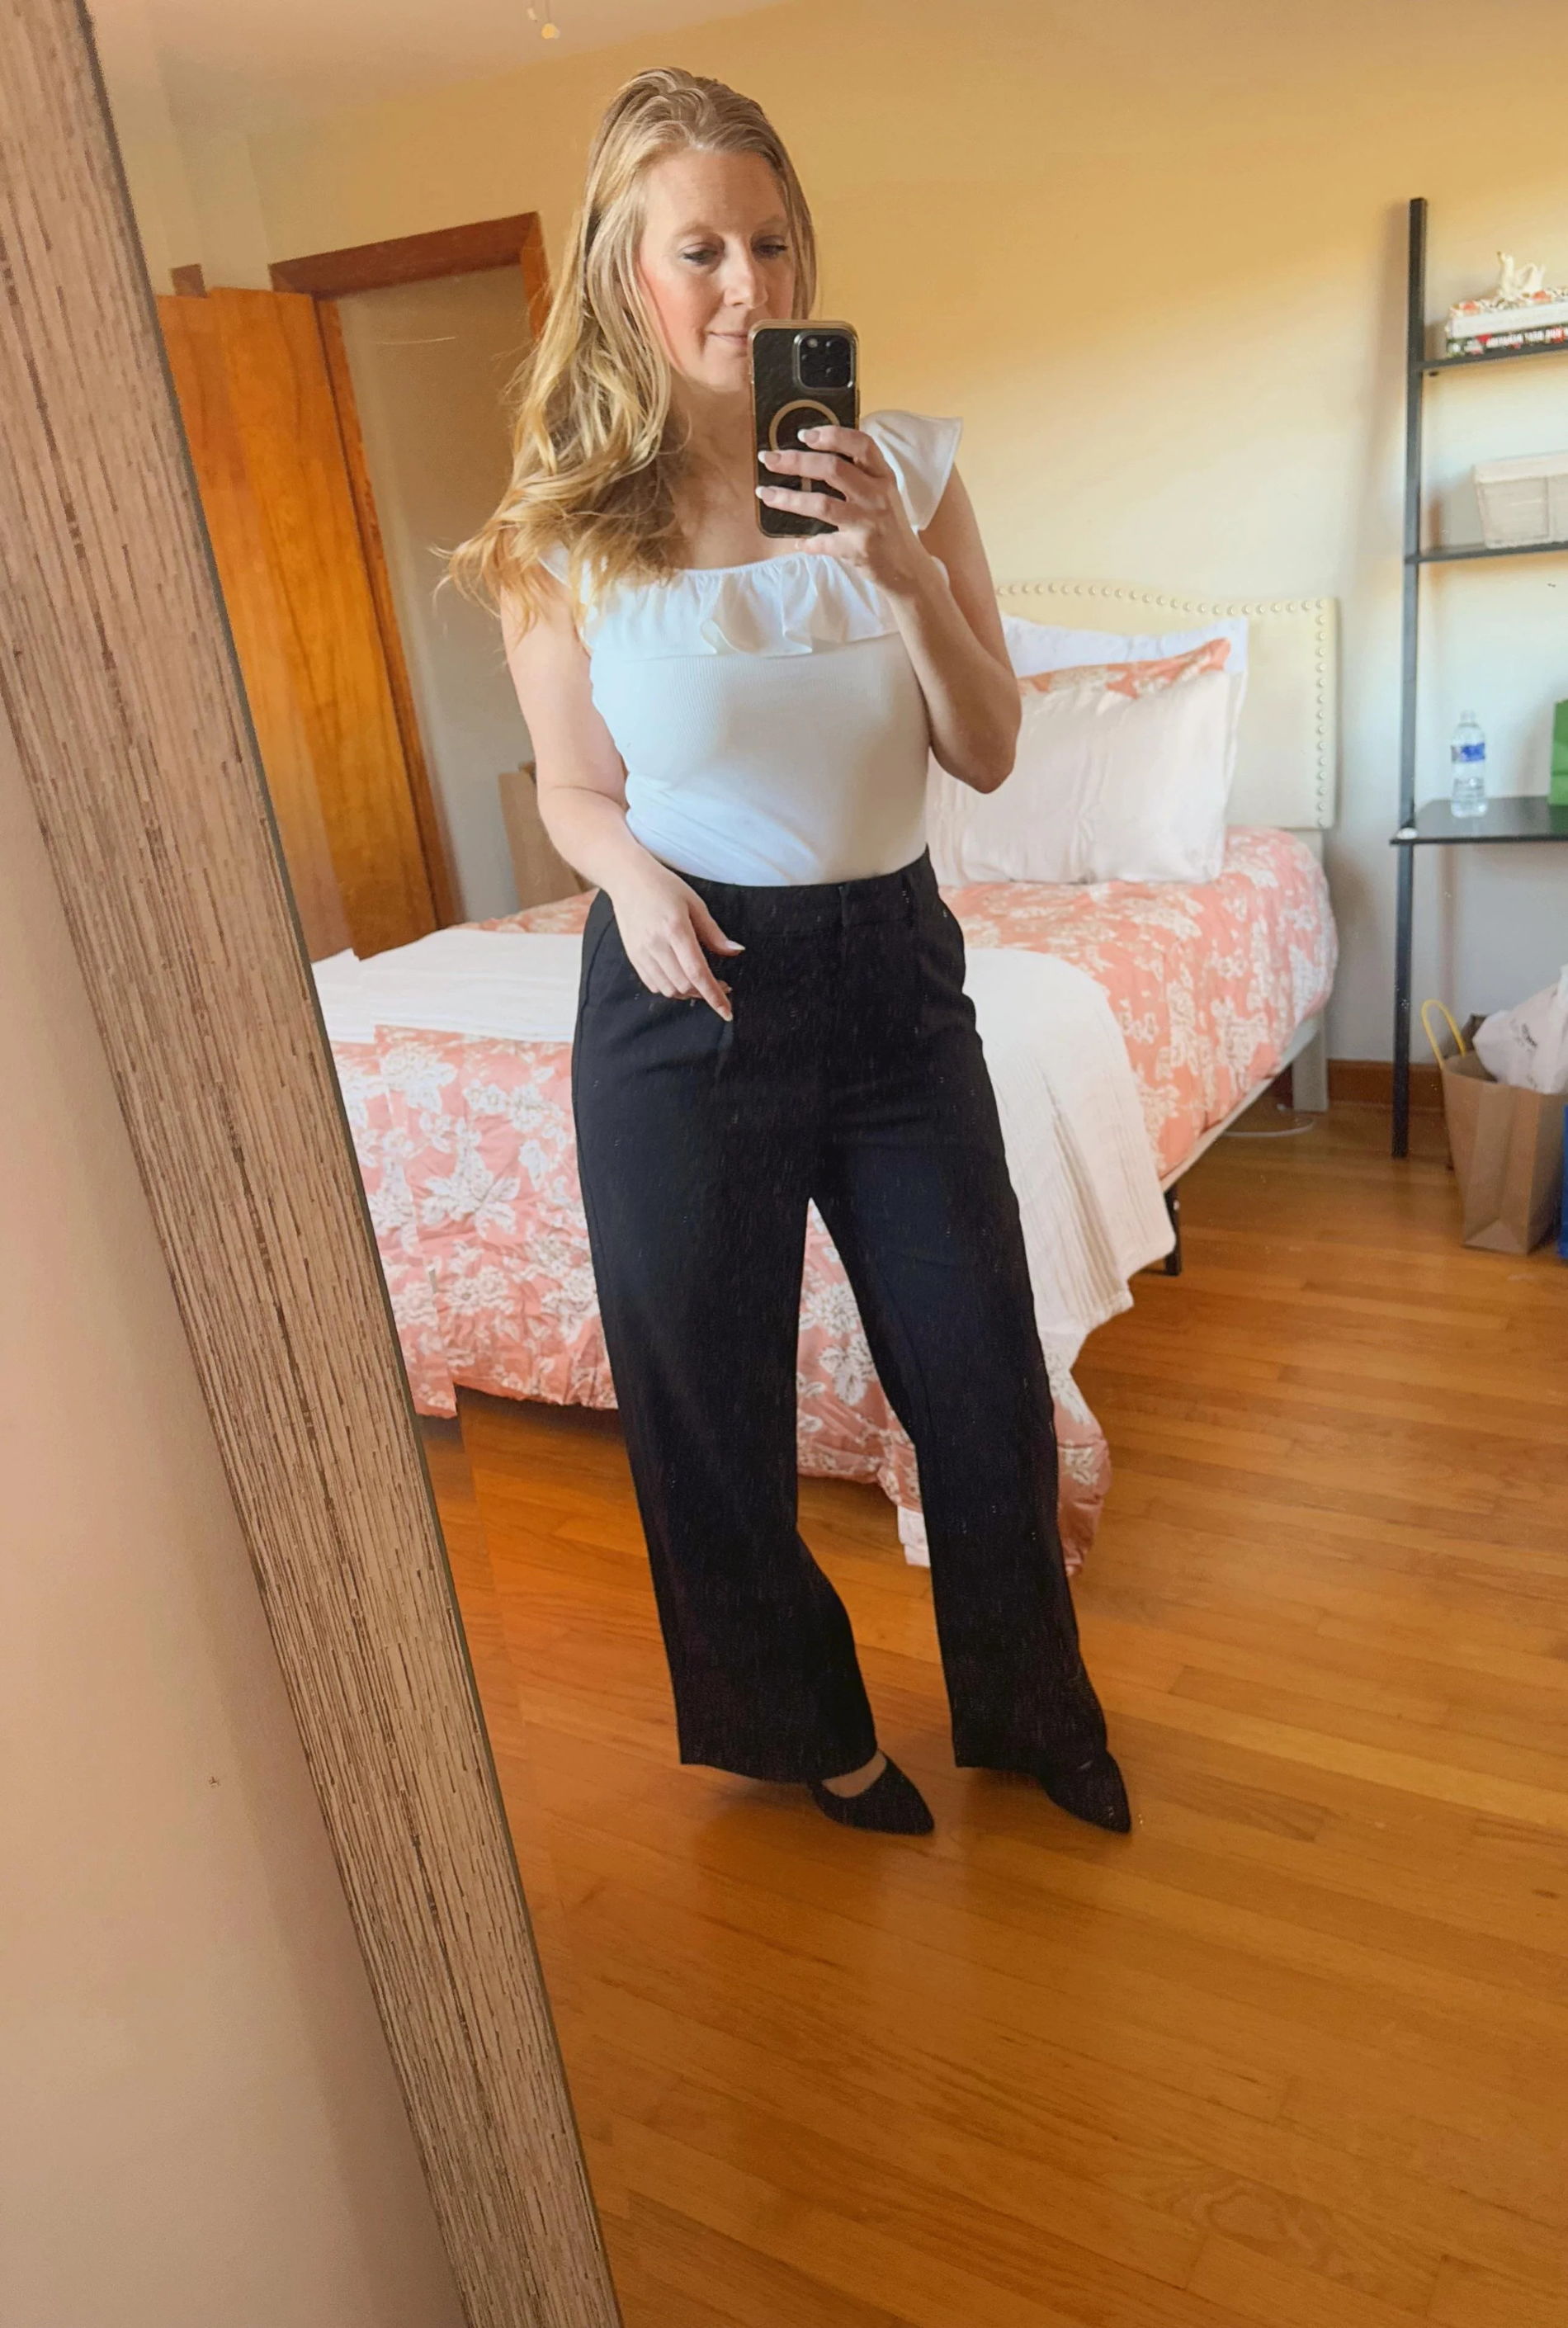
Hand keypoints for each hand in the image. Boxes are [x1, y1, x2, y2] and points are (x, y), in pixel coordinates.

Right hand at [606, 860, 742, 1018]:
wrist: (627, 879)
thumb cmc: (665, 887)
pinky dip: (671, 988)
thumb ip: (714, 932)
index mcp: (675, 929)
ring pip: (669, 989)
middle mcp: (656, 944)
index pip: (697, 972)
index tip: (727, 1012)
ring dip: (688, 992)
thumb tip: (735, 952)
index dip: (714, 996)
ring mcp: (641, 953)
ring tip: (701, 983)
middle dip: (705, 993)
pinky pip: (654, 985)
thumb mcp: (695, 904)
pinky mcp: (633, 957)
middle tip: (722, 986)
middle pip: (684, 985)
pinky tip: (681, 978)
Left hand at [756, 424, 933, 598]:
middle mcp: (877, 496)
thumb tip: (812, 459)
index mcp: (883, 476)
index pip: (861, 445)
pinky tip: (797, 542)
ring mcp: (868, 523)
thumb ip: (858, 475)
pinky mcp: (858, 549)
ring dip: (788, 498)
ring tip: (765, 493)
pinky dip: (808, 542)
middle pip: (833, 469)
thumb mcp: (882, 494)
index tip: (805, 434)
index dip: (832, 435)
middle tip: (769, 458)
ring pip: (822, 504)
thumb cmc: (888, 526)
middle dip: (796, 461)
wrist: (908, 568)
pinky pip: (824, 543)